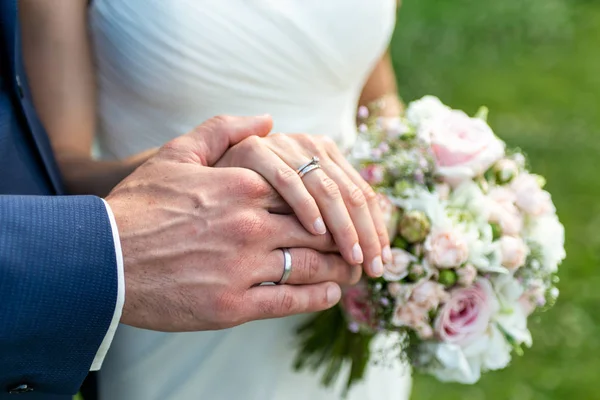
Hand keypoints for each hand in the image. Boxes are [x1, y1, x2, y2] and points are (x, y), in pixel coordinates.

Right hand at [106, 115, 360, 331]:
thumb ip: (223, 131)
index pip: (306, 191)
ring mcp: (242, 266)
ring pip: (311, 265)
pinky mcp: (232, 305)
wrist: (101, 259)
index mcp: (242, 186)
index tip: (343, 209)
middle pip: (317, 228)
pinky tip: (332, 294)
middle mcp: (249, 224)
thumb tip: (267, 119)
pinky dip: (317, 297)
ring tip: (353, 268)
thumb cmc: (139, 206)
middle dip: (344, 236)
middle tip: (361, 243)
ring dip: (340, 267)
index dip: (331, 202)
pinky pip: (289, 300)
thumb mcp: (177, 154)